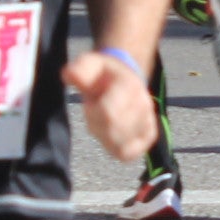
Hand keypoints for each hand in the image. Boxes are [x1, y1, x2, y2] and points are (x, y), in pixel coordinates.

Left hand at [66, 48, 155, 162]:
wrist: (125, 78)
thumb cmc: (103, 74)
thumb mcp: (89, 65)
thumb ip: (80, 70)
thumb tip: (70, 75)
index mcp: (130, 86)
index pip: (108, 114)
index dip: (92, 113)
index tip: (90, 103)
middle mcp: (144, 104)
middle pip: (112, 131)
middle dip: (96, 125)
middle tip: (95, 111)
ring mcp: (148, 121)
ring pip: (119, 145)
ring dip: (104, 137)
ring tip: (104, 120)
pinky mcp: (149, 136)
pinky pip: (128, 154)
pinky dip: (115, 148)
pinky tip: (112, 134)